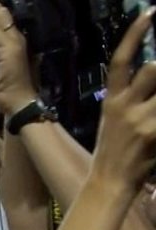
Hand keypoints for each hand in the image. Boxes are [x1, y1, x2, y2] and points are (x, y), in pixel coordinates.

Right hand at [91, 8, 155, 190]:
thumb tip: (152, 73)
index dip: (135, 33)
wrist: (110, 182)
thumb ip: (133, 97)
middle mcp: (124, 106)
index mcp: (112, 100)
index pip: (121, 60)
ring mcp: (140, 121)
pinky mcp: (154, 135)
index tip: (150, 11)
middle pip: (152, 69)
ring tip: (154, 106)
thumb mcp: (114, 119)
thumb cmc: (115, 151)